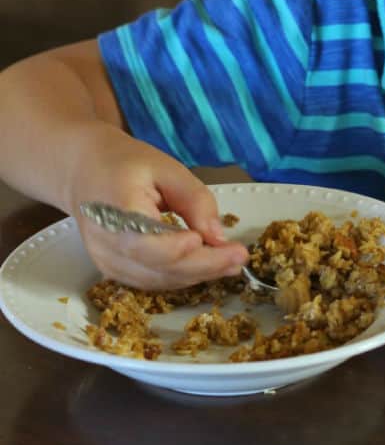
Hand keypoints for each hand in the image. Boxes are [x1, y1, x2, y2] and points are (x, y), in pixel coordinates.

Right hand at [68, 126, 248, 289]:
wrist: (85, 171)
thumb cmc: (126, 164)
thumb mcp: (166, 168)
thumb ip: (194, 200)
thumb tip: (218, 236)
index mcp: (114, 211)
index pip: (144, 243)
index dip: (175, 249)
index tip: (205, 240)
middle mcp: (105, 244)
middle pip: (157, 268)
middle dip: (203, 266)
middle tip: (239, 257)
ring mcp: (107, 262)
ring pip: (158, 280)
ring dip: (198, 275)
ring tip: (231, 262)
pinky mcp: (115, 271)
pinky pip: (153, 281)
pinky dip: (182, 276)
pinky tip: (208, 265)